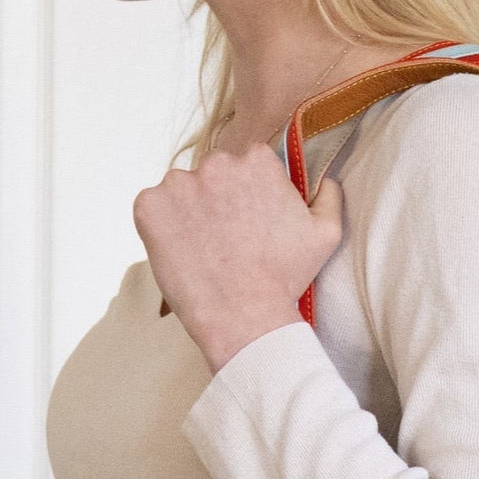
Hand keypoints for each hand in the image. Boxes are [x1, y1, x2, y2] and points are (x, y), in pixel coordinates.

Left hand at [133, 144, 344, 372]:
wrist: (245, 318)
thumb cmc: (286, 279)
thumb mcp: (325, 235)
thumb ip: (328, 196)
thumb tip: (326, 180)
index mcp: (257, 160)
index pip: (246, 167)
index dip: (248, 198)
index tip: (249, 226)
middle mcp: (217, 162)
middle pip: (212, 176)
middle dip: (217, 203)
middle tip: (226, 244)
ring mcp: (178, 183)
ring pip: (181, 193)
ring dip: (187, 215)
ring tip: (204, 253)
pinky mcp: (149, 207)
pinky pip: (151, 210)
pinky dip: (160, 229)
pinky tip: (181, 255)